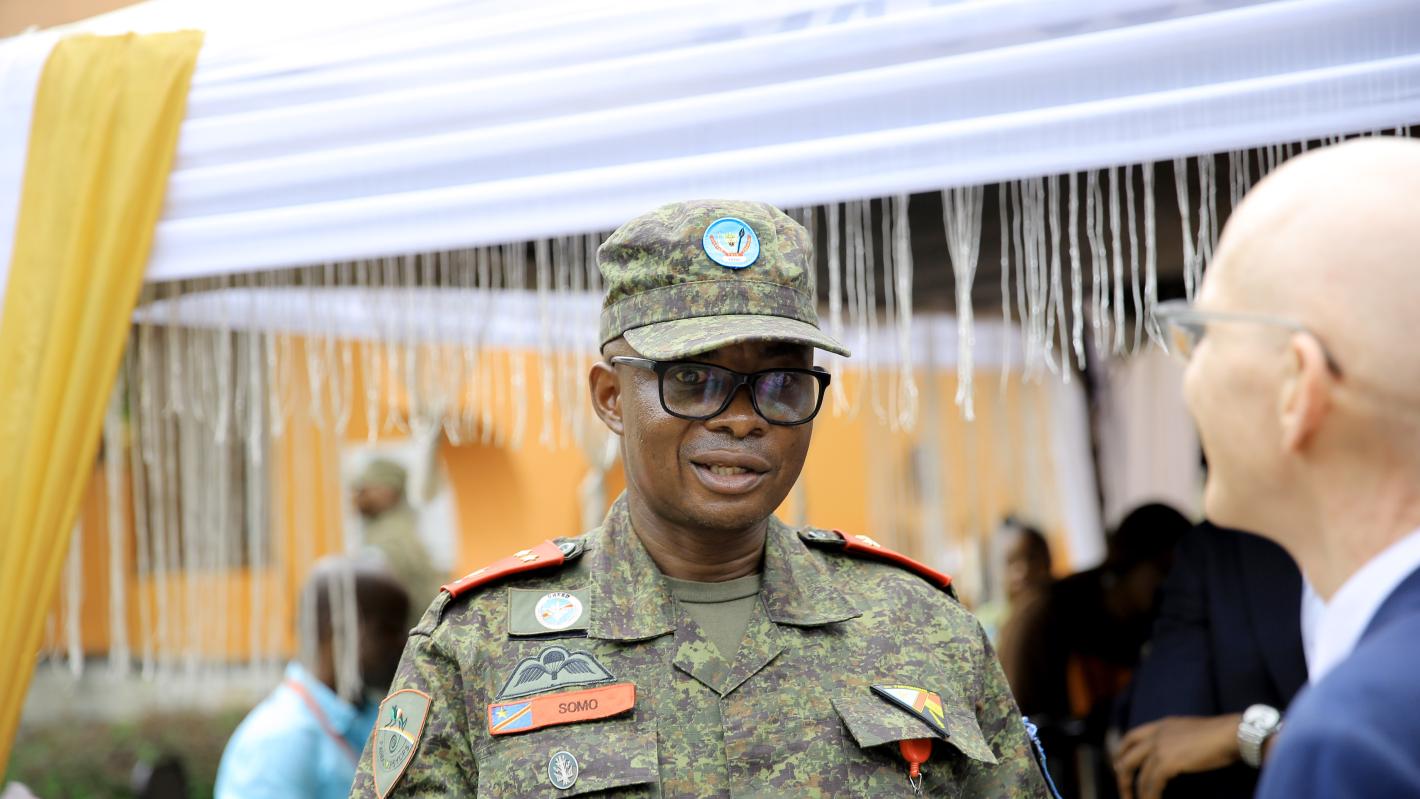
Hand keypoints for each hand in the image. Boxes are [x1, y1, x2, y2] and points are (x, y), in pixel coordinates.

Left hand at [1114, 714, 1243, 798]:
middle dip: (1121, 775)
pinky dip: (1150, 796)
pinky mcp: (1167, 762)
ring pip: (1138, 774)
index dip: (1122, 751)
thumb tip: (1173, 754)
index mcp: (1161, 725)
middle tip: (1123, 790)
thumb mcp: (1190, 731)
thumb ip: (1176, 739)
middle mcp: (1156, 734)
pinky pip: (1151, 784)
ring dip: (1135, 792)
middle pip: (1127, 756)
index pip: (1131, 736)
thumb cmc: (1220, 735)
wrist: (1231, 733)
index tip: (1117, 764)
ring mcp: (1159, 747)